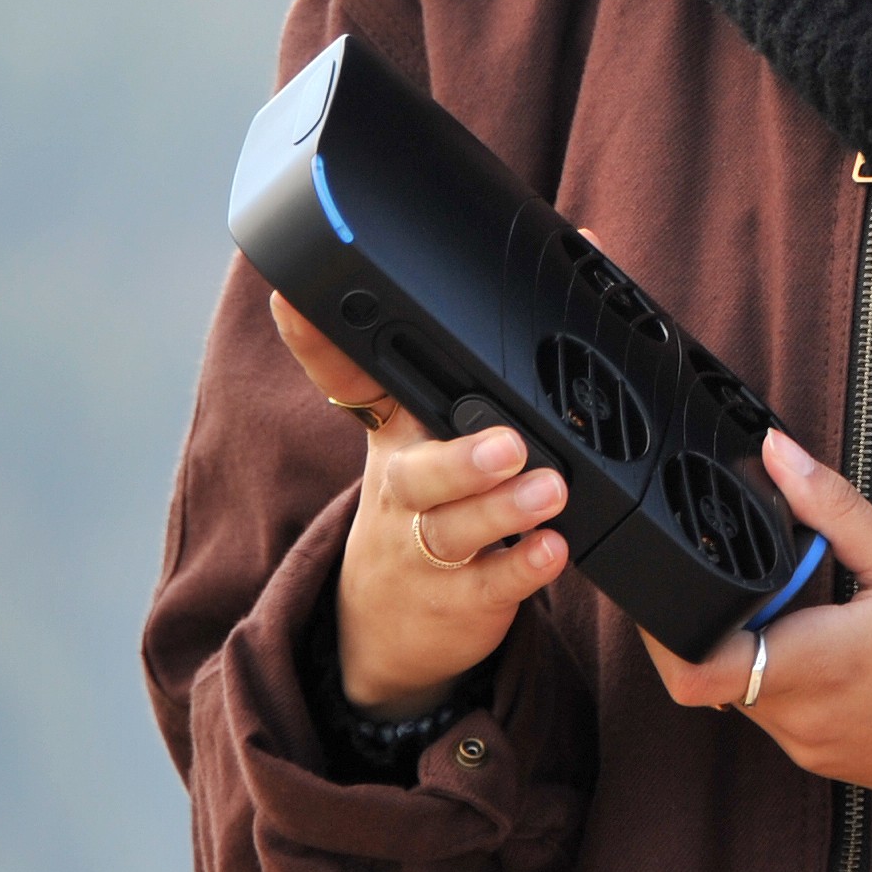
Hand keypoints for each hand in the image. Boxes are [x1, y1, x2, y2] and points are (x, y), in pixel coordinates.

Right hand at [268, 290, 572, 718]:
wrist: (387, 627)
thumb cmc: (431, 500)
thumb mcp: (436, 427)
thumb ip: (500, 350)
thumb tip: (579, 243)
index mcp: (397, 434)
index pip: (347, 378)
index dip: (315, 338)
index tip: (292, 296)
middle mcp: (404, 488)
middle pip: (418, 471)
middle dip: (462, 457)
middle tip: (508, 441)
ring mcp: (424, 549)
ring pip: (455, 529)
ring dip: (503, 509)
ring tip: (550, 490)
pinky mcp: (456, 601)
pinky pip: (489, 585)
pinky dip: (522, 569)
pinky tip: (553, 550)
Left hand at [644, 428, 871, 822]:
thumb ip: (831, 509)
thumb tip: (776, 453)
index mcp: (819, 666)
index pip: (695, 669)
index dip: (662, 630)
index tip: (671, 582)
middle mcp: (804, 722)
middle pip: (715, 675)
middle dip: (725, 621)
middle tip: (769, 577)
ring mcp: (816, 752)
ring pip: (749, 698)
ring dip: (761, 650)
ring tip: (820, 611)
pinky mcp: (833, 767)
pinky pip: (784, 720)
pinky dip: (791, 680)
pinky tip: (843, 651)